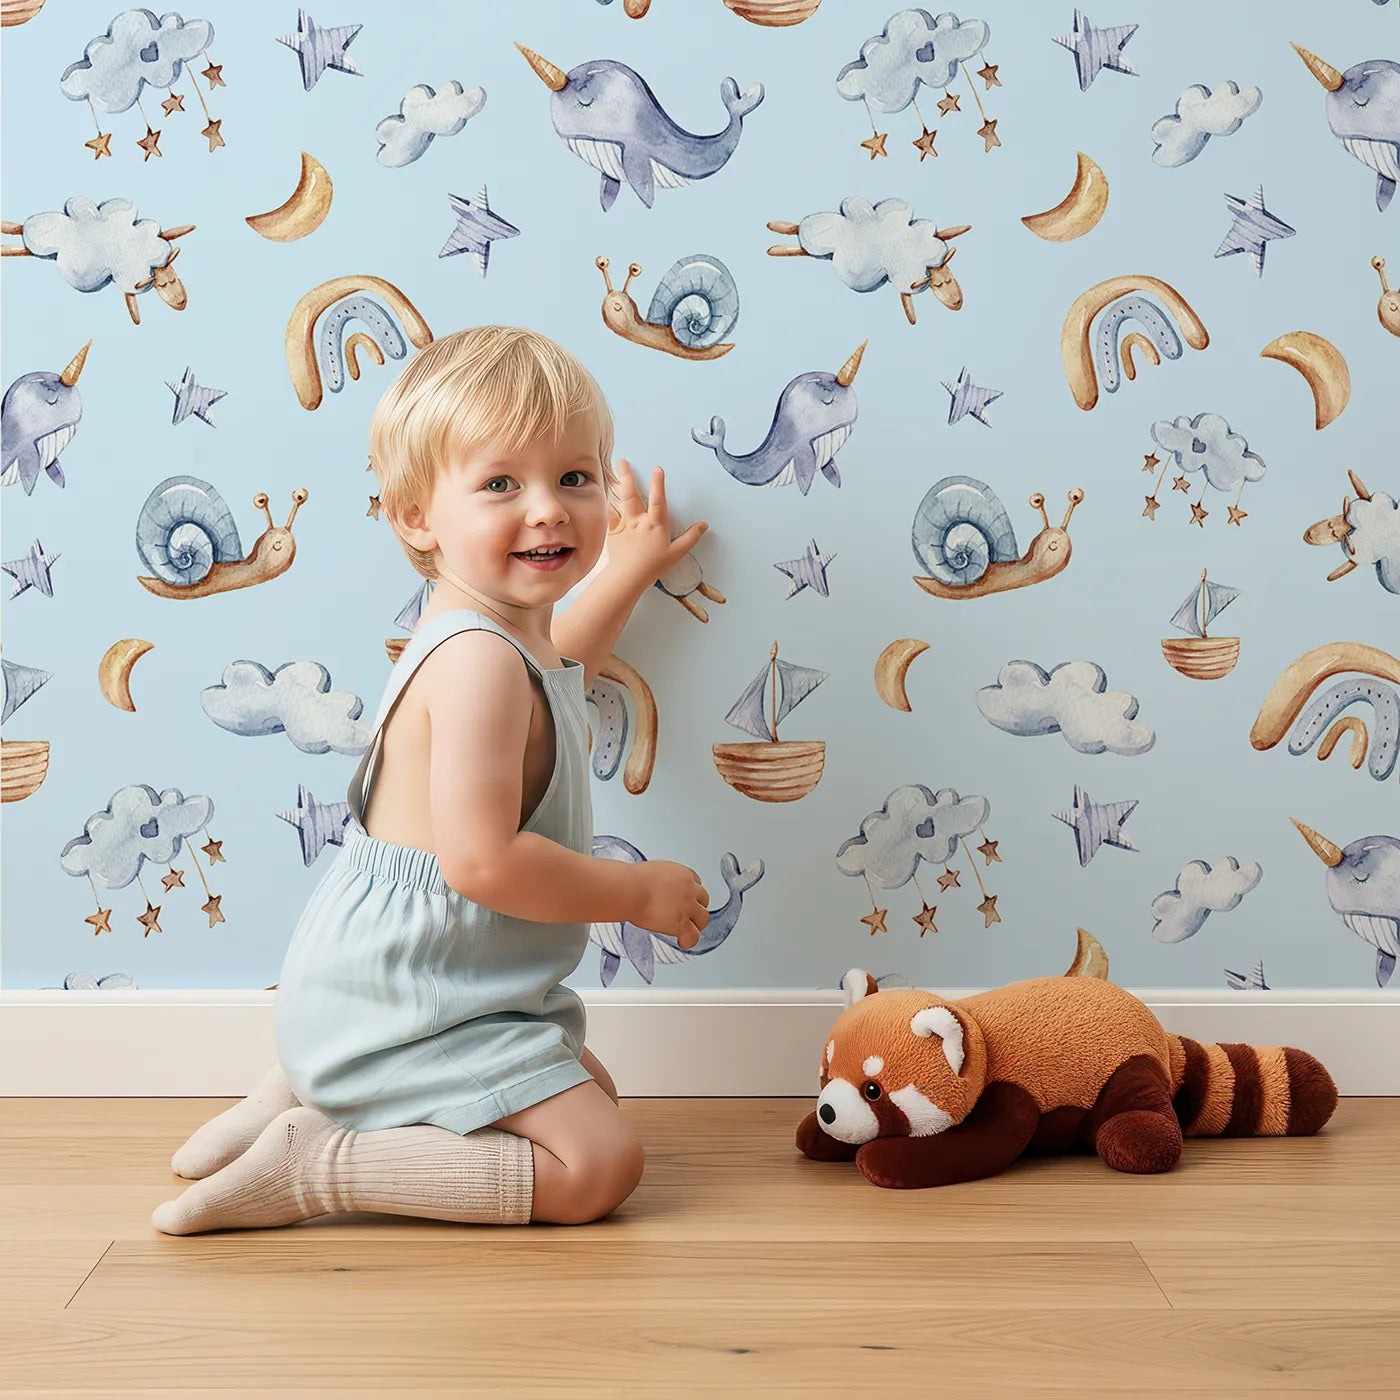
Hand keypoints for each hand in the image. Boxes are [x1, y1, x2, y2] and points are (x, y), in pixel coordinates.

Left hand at [606, 460, 707, 586]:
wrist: (628, 577)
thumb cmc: (653, 566)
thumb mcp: (676, 553)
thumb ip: (691, 538)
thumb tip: (704, 526)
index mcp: (655, 524)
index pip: (658, 500)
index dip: (658, 484)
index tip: (657, 469)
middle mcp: (639, 521)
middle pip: (632, 495)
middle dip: (628, 477)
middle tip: (623, 461)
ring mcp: (624, 526)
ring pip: (620, 502)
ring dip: (616, 487)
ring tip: (613, 474)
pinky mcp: (613, 534)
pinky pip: (610, 517)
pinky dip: (608, 507)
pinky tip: (606, 500)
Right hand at [631, 860, 708, 949]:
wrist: (629, 889)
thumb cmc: (633, 880)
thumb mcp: (654, 872)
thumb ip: (663, 880)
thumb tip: (656, 886)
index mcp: (683, 875)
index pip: (697, 884)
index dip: (692, 894)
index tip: (685, 900)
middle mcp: (689, 890)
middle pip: (704, 900)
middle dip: (696, 908)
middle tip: (687, 915)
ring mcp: (687, 907)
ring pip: (703, 918)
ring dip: (696, 924)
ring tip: (687, 930)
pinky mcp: (681, 923)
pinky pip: (694, 935)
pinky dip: (689, 940)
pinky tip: (682, 941)